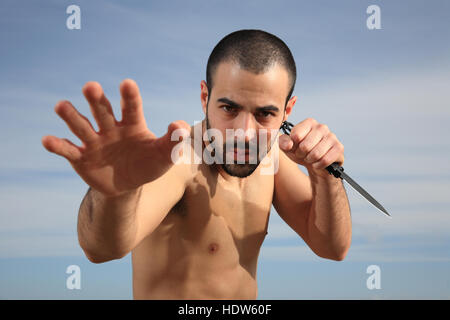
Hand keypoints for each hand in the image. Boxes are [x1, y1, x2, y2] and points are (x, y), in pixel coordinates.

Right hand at [42, 79, 190, 196]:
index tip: (127, 83)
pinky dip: (58, 146)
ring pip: (81, 126)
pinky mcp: (81, 157)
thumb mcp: (163, 156)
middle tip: (91, 87)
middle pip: (103, 111)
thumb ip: (172, 141)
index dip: (129, 96)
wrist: (128, 185)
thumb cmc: (148, 165)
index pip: (131, 108)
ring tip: (61, 105)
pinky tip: (47, 140)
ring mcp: (94, 142)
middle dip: (97, 100)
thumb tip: (182, 127)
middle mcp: (111, 128)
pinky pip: (68, 150)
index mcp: (132, 125)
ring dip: (71, 116)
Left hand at [278, 118, 343, 177]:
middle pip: (305, 146)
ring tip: (310, 158)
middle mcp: (322, 127)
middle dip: (301, 155)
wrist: (315, 165)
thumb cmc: (300, 153)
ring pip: (316, 154)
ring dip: (309, 160)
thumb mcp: (288, 147)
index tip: (295, 147)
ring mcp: (332, 137)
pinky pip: (325, 160)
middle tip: (303, 155)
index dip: (293, 146)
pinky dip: (318, 165)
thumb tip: (289, 144)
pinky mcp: (339, 148)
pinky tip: (317, 163)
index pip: (296, 135)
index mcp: (309, 123)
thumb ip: (283, 142)